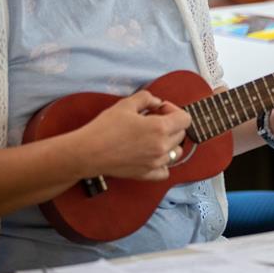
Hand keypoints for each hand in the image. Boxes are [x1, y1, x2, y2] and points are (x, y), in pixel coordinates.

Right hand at [77, 91, 191, 181]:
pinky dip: (163, 163)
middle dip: (171, 124)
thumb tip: (157, 102)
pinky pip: (165, 171)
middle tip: (152, 120)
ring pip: (176, 152)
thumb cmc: (105, 127)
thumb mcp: (126, 104)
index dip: (174, 110)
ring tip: (152, 137)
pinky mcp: (146, 174)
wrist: (88, 152)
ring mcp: (155, 163)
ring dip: (168, 142)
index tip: (160, 109)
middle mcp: (162, 147)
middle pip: (181, 134)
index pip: (185, 119)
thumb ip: (147, 98)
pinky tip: (152, 155)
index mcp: (160, 128)